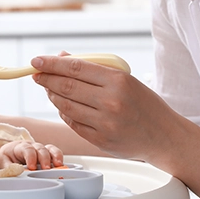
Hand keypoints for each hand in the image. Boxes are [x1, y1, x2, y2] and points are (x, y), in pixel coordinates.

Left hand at [0, 140, 63, 170]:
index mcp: (20, 147)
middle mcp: (32, 146)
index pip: (27, 149)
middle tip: (46, 169)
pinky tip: (62, 166)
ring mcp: (41, 150)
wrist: (8, 152)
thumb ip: (8, 168)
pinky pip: (55, 153)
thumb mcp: (2, 162)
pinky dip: (60, 158)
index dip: (30, 157)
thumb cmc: (6, 157)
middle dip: (44, 158)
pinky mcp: (47, 155)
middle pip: (41, 148)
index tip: (31, 167)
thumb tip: (14, 173)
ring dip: (56, 156)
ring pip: (50, 149)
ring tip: (59, 165)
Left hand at [30, 54, 176, 161]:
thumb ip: (94, 69)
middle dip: (46, 79)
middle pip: (67, 87)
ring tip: (48, 88)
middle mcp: (111, 102)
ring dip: (52, 96)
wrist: (163, 135)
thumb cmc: (144, 103)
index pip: (76, 68)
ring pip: (66, 106)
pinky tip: (62, 105)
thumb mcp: (125, 79)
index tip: (36, 60)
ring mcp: (105, 124)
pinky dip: (64, 113)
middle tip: (36, 74)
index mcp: (118, 81)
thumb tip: (61, 57)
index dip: (52, 63)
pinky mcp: (101, 141)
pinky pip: (73, 123)